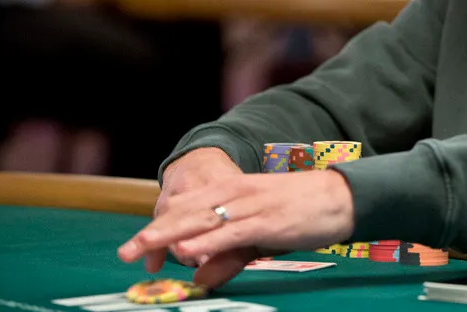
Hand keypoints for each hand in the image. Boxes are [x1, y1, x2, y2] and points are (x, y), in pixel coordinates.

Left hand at [118, 167, 354, 288]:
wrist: (341, 195)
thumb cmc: (302, 210)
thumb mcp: (261, 231)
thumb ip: (229, 253)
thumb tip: (200, 278)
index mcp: (236, 189)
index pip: (189, 205)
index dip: (161, 223)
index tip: (136, 243)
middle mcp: (238, 193)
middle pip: (187, 212)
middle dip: (155, 232)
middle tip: (126, 251)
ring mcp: (251, 206)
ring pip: (202, 220)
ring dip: (171, 235)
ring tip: (143, 249)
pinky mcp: (266, 221)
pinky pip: (230, 233)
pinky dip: (207, 242)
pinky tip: (188, 251)